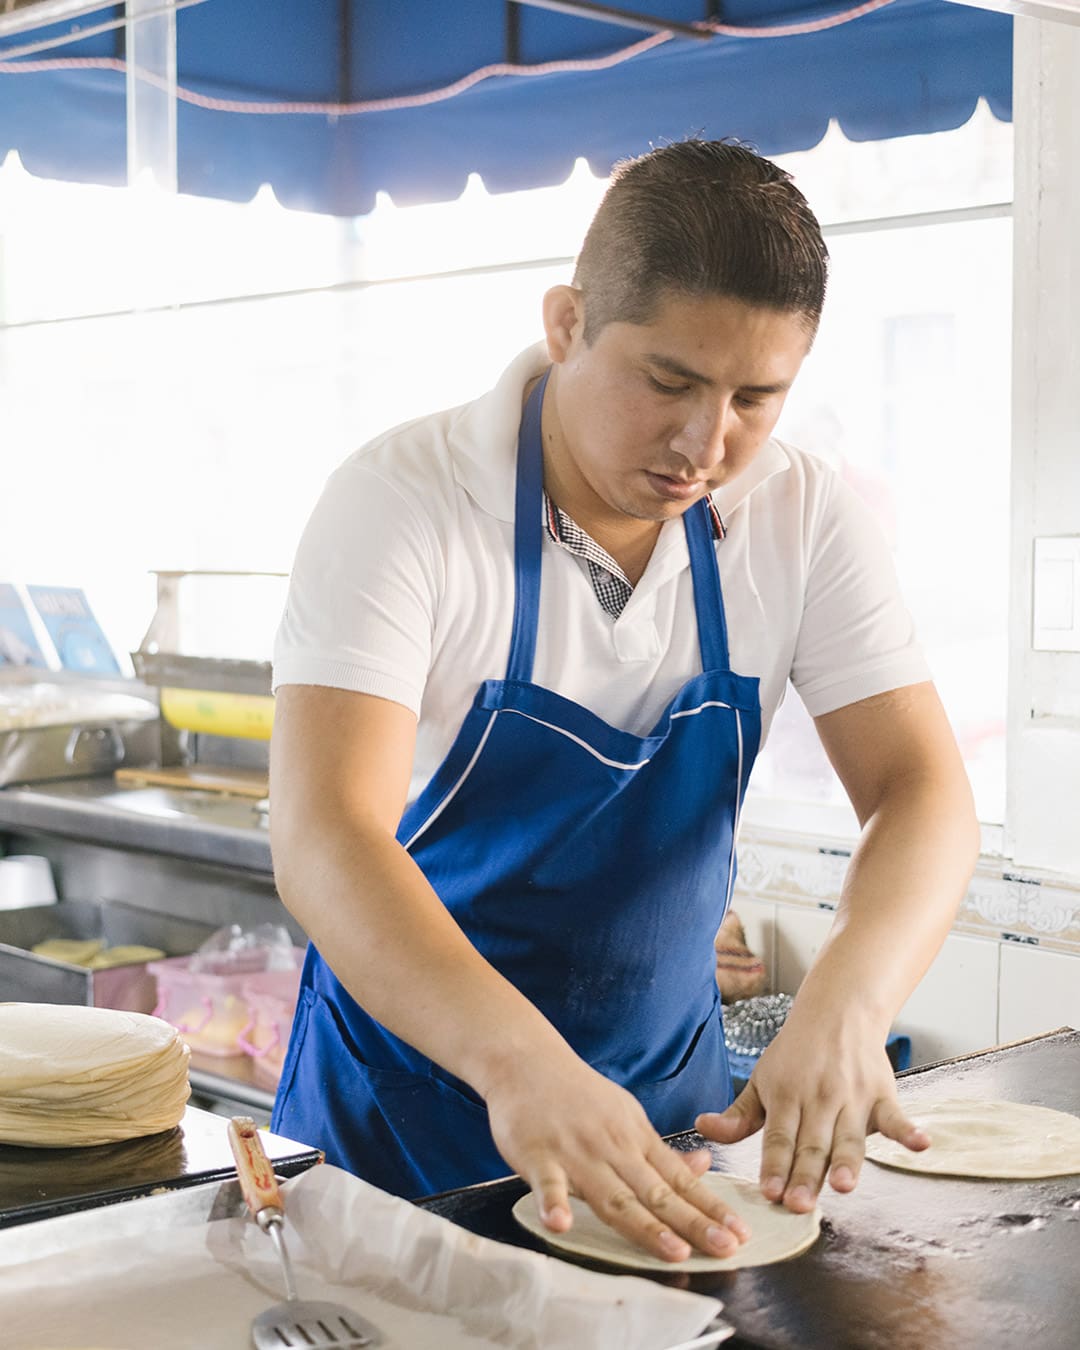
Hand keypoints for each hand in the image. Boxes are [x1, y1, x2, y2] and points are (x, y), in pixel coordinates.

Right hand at [483, 1051, 751, 1261]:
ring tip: (674, 1251)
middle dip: (693, 1222)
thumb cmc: (578, 1095)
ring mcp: (575, 1151)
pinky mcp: (537, 1154)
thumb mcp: (626, 1115)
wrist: (528, 1061)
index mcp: (635, 1138)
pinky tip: (561, 1224)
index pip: (679, 1179)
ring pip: (612, 1195)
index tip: (739, 1232)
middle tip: (726, 1247)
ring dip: (644, 1225)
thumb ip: (660, 1151)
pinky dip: (554, 1202)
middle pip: (656, 1192)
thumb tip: (705, 1167)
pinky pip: (547, 1182)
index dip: (709, 1207)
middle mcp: (612, 1147)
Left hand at [695, 1006, 928, 1211]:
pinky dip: (909, 1132)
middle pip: (812, 1144)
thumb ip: (738, 1114)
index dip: (775, 1165)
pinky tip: (921, 1145)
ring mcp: (853, 1098)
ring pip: (849, 1137)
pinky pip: (897, 1117)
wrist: (837, 1011)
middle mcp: (819, 1099)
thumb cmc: (795, 1054)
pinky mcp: (882, 1095)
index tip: (770, 1192)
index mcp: (786, 1096)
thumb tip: (702, 1128)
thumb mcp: (761, 1079)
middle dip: (805, 1176)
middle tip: (798, 1204)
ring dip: (848, 1161)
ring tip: (844, 1184)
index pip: (779, 1137)